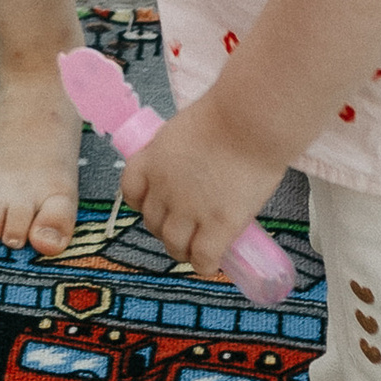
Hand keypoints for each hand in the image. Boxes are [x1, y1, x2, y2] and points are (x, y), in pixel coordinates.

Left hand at [123, 99, 286, 285]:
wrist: (250, 121)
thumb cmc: (227, 115)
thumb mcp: (186, 129)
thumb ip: (182, 153)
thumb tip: (195, 166)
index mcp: (152, 160)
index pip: (130, 192)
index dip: (142, 203)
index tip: (156, 206)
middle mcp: (163, 188)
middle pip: (153, 222)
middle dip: (165, 229)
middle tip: (183, 229)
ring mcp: (189, 210)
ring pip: (174, 245)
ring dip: (182, 251)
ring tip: (194, 251)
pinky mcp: (218, 226)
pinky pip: (202, 258)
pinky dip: (204, 265)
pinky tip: (211, 263)